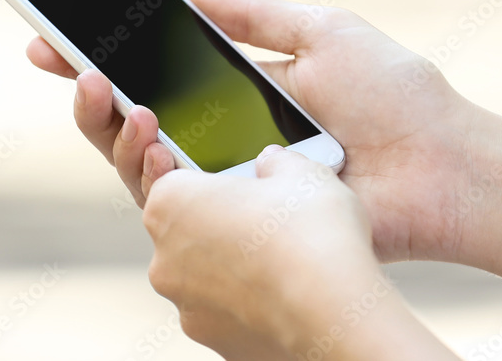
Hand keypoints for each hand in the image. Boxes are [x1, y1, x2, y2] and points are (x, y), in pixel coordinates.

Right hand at [27, 0, 476, 262]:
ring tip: (100, 91)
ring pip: (149, 161)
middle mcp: (231, 135)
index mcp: (245, 88)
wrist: (443, 169)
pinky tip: (141, 134)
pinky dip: (153, 169)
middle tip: (60, 61)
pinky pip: (183, 203)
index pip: (163, 69)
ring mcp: (234, 181)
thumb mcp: (323, 30)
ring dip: (114, 124)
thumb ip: (256, 14)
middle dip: (93, 89)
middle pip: (143, 116)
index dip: (112, 53)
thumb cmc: (395, 95)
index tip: (61, 34)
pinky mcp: (245, 222)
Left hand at [142, 145, 396, 358]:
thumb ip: (278, 162)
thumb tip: (272, 163)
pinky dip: (248, 302)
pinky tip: (285, 293)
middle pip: (187, 229)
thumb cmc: (311, 236)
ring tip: (284, 259)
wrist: (336, 317)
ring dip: (234, 265)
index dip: (210, 180)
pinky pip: (226, 311)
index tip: (240, 184)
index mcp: (171, 203)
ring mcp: (186, 305)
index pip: (172, 181)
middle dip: (222, 222)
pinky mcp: (211, 340)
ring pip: (205, 274)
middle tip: (269, 218)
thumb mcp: (302, 171)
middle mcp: (165, 257)